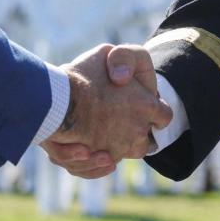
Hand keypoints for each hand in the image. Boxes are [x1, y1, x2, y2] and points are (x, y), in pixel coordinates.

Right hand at [42, 44, 169, 178]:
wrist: (55, 101)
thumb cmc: (81, 74)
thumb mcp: (106, 53)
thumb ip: (123, 61)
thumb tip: (123, 78)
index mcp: (146, 105)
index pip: (164, 116)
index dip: (154, 112)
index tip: (141, 108)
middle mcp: (136, 131)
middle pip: (144, 142)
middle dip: (133, 134)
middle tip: (115, 122)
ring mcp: (118, 149)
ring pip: (120, 154)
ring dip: (111, 148)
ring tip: (95, 135)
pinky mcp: (97, 161)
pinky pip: (97, 167)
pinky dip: (92, 162)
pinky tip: (85, 150)